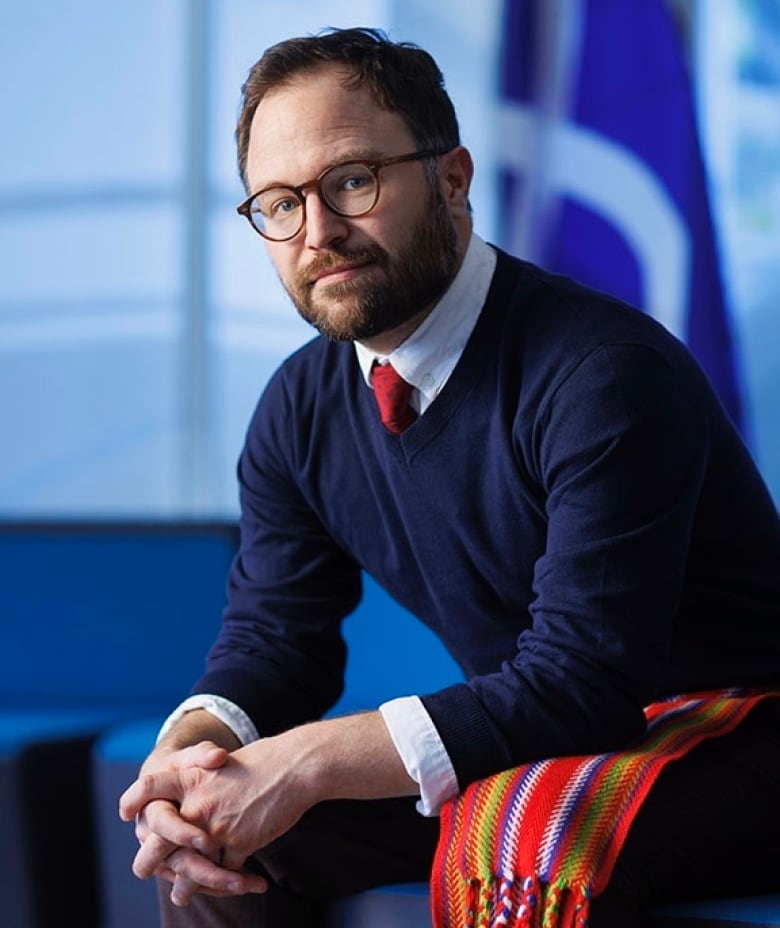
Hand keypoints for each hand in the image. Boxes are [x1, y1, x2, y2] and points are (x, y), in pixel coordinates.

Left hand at [121, 735, 314, 873]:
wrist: (294, 767)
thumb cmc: (261, 763)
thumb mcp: (220, 765)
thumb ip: (197, 786)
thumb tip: (181, 808)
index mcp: (188, 778)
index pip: (148, 788)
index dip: (133, 800)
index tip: (125, 812)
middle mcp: (195, 805)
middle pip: (156, 844)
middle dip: (150, 863)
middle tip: (147, 869)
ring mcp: (215, 827)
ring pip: (187, 870)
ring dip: (185, 887)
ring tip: (182, 894)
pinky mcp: (238, 843)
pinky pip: (223, 874)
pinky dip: (228, 882)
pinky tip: (235, 884)